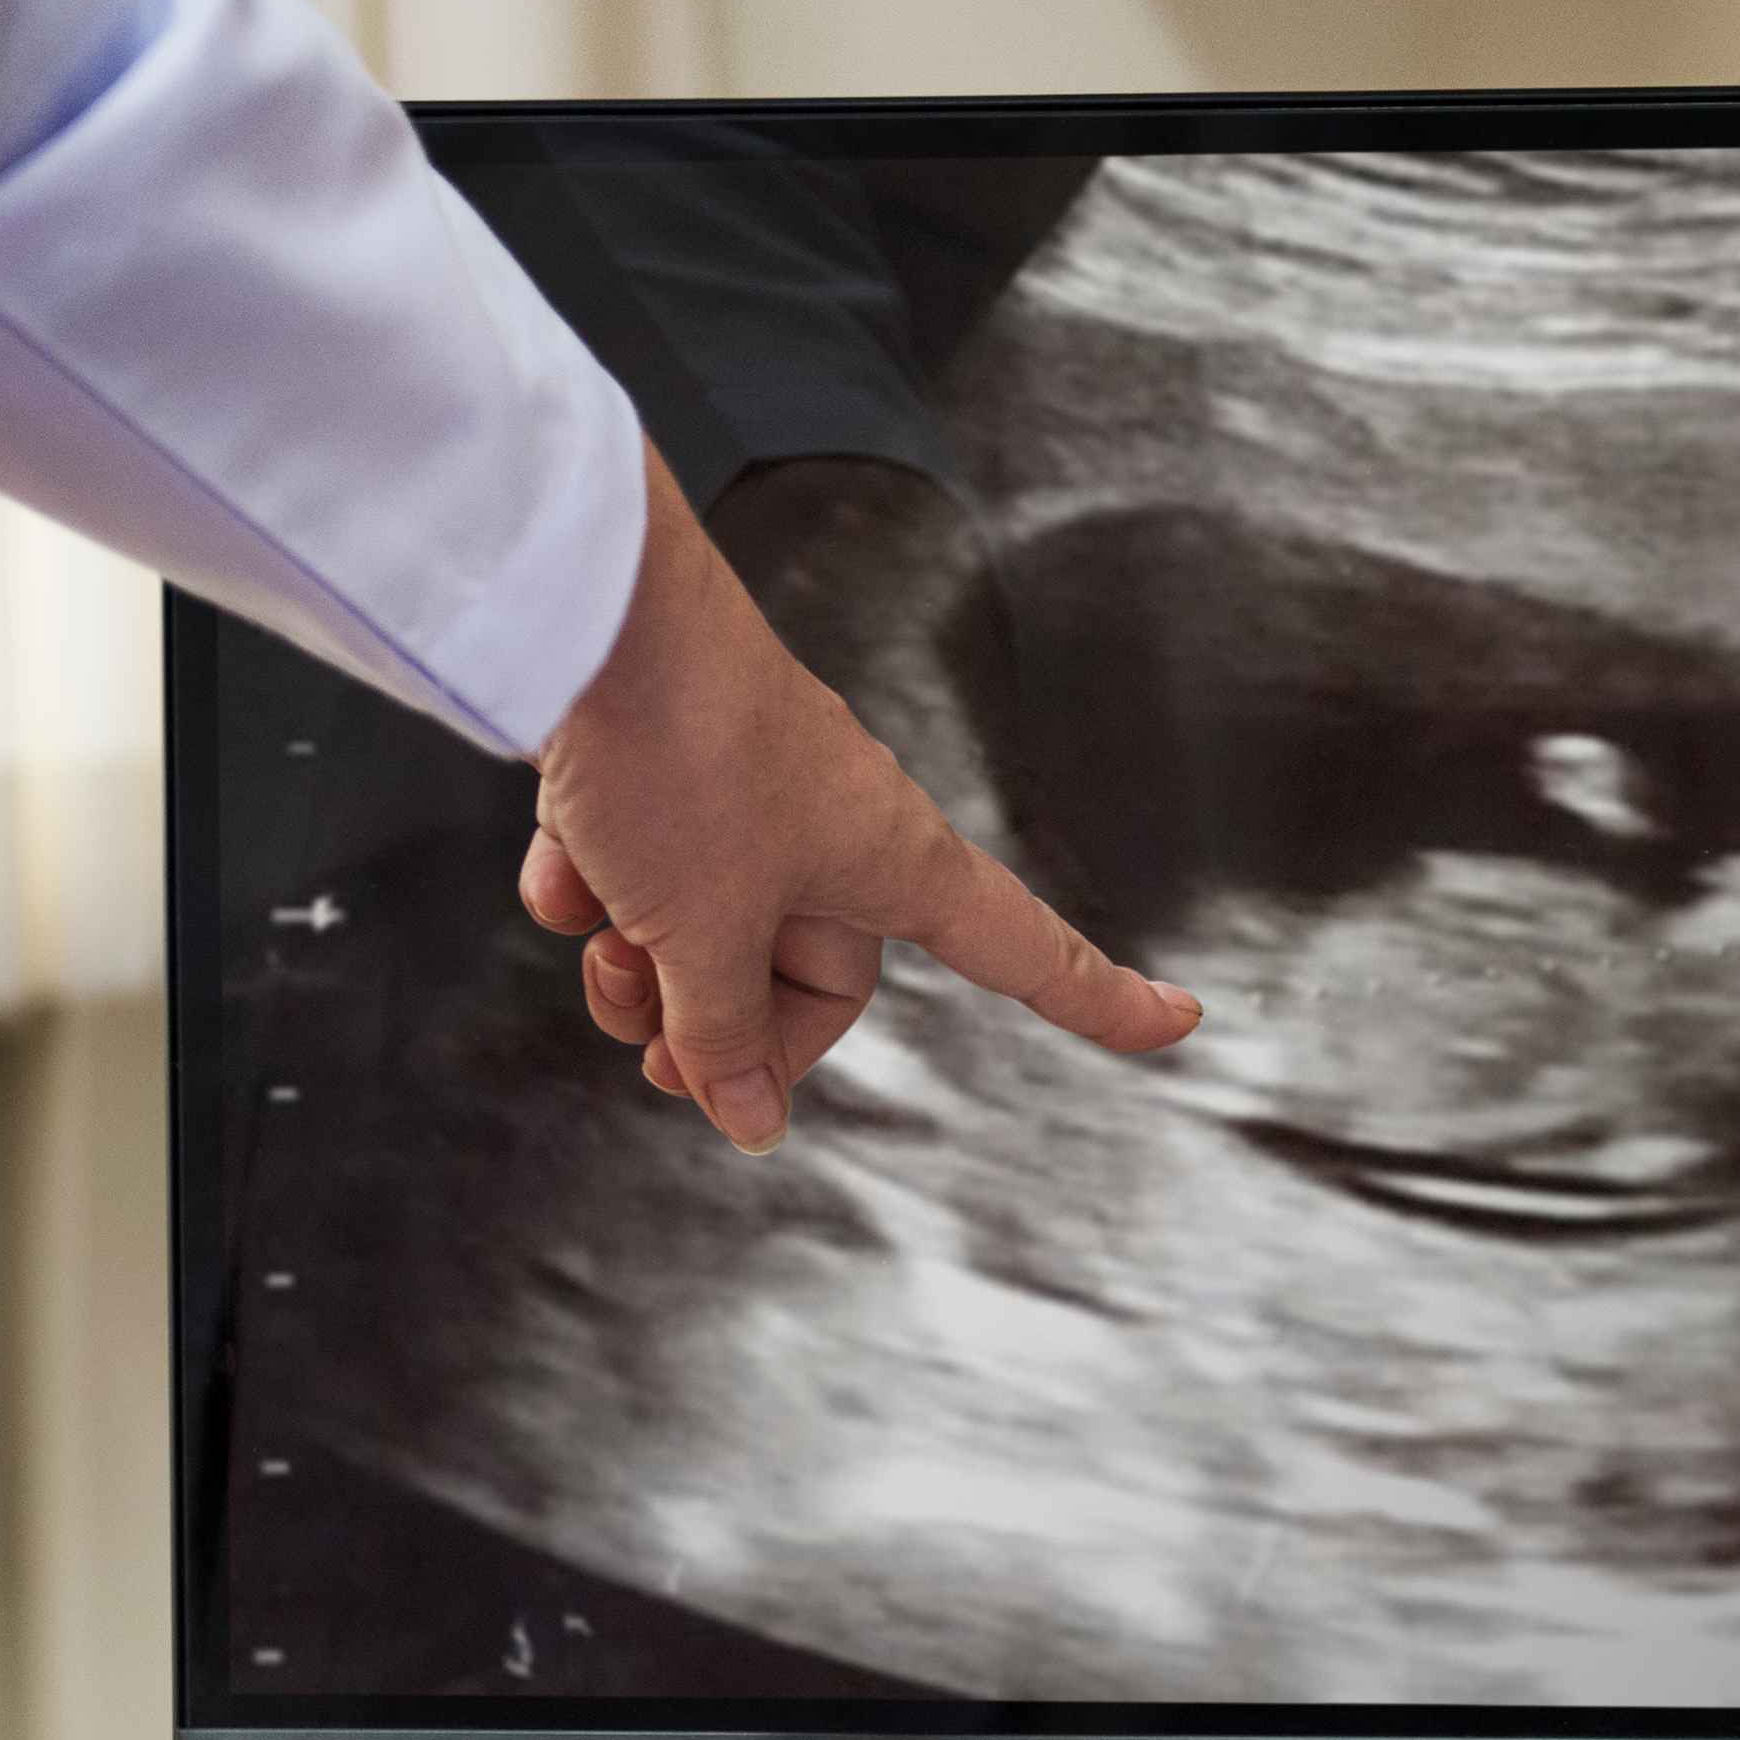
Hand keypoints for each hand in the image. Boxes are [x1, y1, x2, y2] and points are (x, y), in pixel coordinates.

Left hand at [523, 448, 1194, 1150]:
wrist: (582, 614)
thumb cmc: (679, 759)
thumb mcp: (704, 934)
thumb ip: (727, 1041)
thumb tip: (749, 1124)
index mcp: (898, 868)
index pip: (1025, 951)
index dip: (1099, 997)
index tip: (1177, 1021)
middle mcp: (839, 833)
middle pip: (813, 982)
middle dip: (724, 1029)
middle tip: (655, 1052)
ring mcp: (752, 801)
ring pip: (715, 936)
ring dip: (647, 970)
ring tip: (601, 948)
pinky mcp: (672, 771)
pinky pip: (646, 872)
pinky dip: (595, 887)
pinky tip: (563, 870)